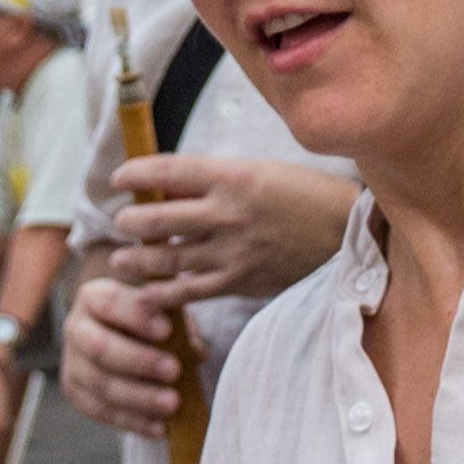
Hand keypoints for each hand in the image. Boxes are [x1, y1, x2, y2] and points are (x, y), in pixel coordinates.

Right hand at [61, 274, 186, 436]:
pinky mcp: (74, 391)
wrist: (121, 335)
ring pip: (100, 384)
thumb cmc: (146, 318)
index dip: (136, 316)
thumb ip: (179, 324)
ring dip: (139, 397)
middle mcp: (76, 327)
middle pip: (100, 347)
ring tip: (173, 403)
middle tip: (174, 370)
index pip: (110, 303)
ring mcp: (72, 361)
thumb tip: (196, 352)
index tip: (167, 330)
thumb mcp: (162, 310)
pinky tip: (158, 427)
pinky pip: (99, 411)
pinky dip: (131, 421)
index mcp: (94, 297)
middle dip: (139, 361)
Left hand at [106, 155, 345, 306]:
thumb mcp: (258, 171)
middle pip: (158, 219)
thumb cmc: (301, 194)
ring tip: (122, 259)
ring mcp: (232, 251)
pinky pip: (191, 291)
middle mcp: (226, 213)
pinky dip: (164, 293)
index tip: (119, 179)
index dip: (136, 175)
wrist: (344, 231)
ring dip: (138, 259)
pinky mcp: (240, 281)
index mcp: (231, 175)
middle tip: (120, 223)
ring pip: (168, 258)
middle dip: (130, 222)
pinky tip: (147, 293)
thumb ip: (215, 180)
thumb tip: (167, 187)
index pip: (167, 171)